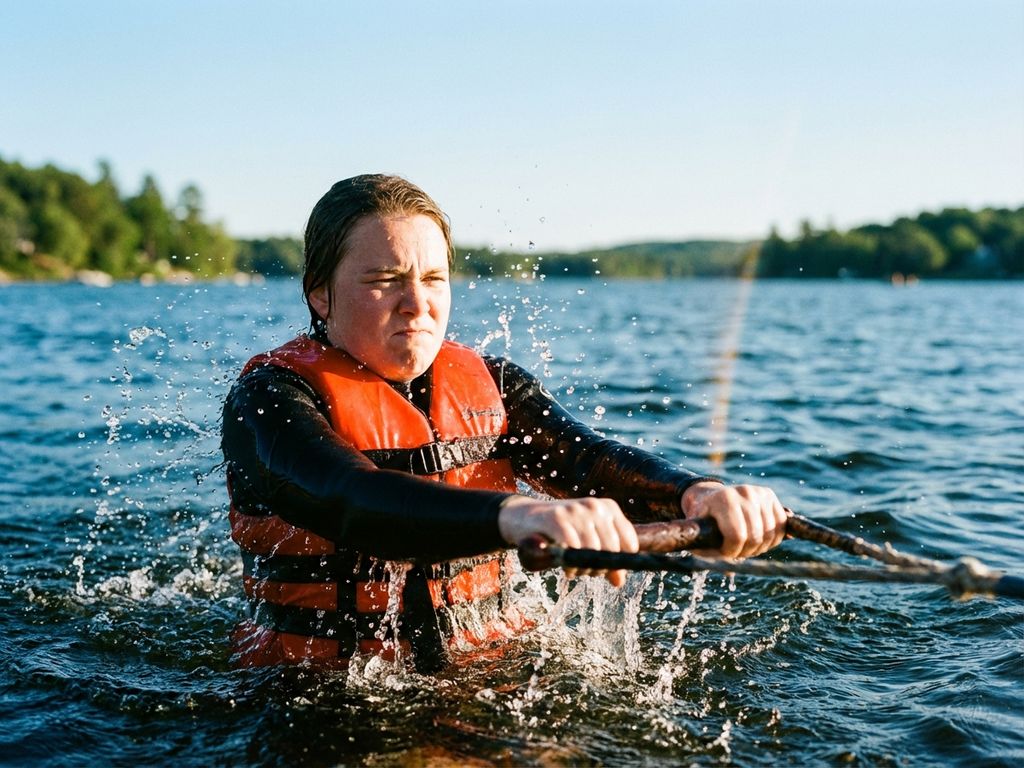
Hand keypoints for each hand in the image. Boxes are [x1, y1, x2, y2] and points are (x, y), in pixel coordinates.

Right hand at [498, 495, 638, 586]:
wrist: (526, 517)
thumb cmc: (561, 532)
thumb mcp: (587, 542)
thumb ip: (605, 558)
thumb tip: (619, 581)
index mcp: (608, 508)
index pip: (629, 543)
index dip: (619, 562)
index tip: (606, 569)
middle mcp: (594, 506)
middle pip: (611, 549)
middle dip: (600, 568)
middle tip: (587, 572)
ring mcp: (576, 510)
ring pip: (592, 550)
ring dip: (583, 568)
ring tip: (574, 570)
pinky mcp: (557, 518)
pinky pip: (572, 547)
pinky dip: (570, 564)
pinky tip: (566, 568)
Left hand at [681, 481, 787, 558]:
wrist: (709, 497)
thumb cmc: (703, 520)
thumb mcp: (698, 535)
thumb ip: (709, 553)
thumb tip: (729, 572)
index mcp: (723, 499)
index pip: (737, 535)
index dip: (732, 551)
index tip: (725, 553)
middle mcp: (744, 492)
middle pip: (755, 537)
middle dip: (746, 551)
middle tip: (736, 552)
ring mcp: (759, 492)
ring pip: (770, 533)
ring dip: (759, 547)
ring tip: (745, 545)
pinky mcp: (769, 495)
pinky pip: (781, 525)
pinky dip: (772, 538)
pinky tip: (757, 539)